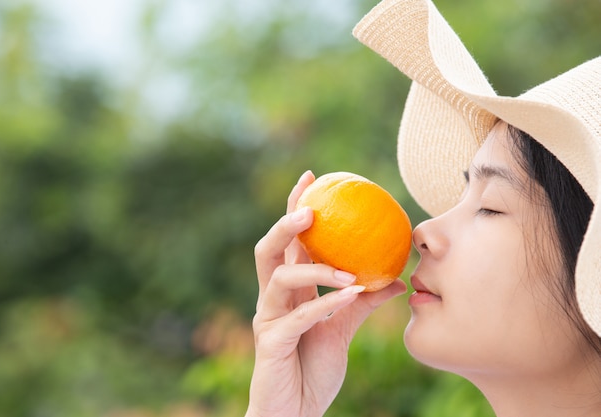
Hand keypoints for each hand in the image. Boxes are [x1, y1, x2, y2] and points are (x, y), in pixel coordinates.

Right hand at [245, 171, 406, 416]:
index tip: (312, 177)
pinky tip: (349, 295)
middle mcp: (273, 298)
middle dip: (285, 224)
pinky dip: (324, 304)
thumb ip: (364, 301)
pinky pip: (297, 318)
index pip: (288, 241)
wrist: (297, 410)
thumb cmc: (313, 367)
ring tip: (348, 270)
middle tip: (311, 210)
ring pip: (280, 280)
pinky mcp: (270, 343)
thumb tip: (398, 277)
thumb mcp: (343, 327)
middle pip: (268, 250)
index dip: (294, 206)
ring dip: (315, 269)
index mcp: (288, 290)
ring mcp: (268, 319)